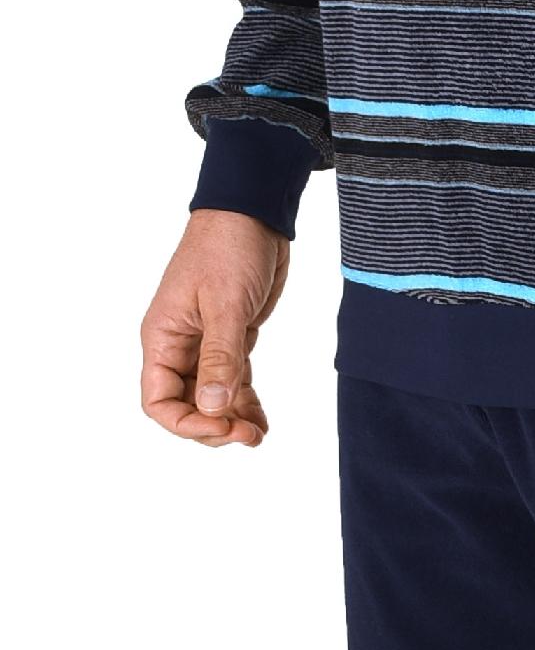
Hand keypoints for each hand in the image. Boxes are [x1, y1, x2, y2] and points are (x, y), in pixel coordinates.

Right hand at [140, 210, 289, 446]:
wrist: (254, 213)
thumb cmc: (228, 248)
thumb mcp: (225, 305)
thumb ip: (221, 358)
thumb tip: (212, 408)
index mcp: (162, 338)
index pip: (158, 400)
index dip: (186, 422)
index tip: (221, 425)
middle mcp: (178, 346)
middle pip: (186, 406)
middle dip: (213, 426)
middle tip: (248, 436)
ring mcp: (205, 344)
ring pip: (212, 398)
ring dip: (233, 421)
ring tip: (258, 436)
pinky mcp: (232, 339)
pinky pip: (233, 382)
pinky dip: (245, 404)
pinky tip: (261, 421)